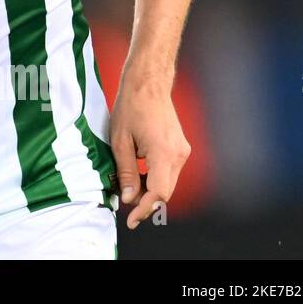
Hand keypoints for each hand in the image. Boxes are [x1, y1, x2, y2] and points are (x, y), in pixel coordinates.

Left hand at [109, 75, 191, 228]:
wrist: (148, 84)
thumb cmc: (131, 107)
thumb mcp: (120, 141)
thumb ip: (127, 172)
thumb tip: (129, 198)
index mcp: (163, 153)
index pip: (158, 193)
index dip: (144, 209)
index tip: (131, 219)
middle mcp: (179, 154)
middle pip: (165, 191)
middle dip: (146, 202)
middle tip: (126, 205)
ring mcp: (182, 150)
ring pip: (168, 182)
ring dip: (150, 190)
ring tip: (129, 188)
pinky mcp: (180, 147)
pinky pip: (170, 171)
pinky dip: (156, 178)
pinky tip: (140, 176)